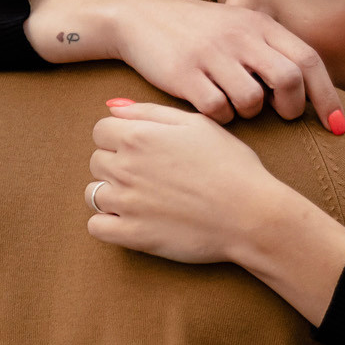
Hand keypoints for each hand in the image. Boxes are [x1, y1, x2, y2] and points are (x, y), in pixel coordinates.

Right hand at [30, 0, 344, 133]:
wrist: (140, 15)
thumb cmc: (198, 29)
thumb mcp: (238, 25)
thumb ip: (272, 47)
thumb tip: (311, 85)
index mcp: (259, 24)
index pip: (308, 60)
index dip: (327, 97)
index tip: (338, 127)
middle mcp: (240, 36)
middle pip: (288, 80)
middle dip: (292, 108)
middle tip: (281, 114)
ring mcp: (211, 54)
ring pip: (252, 101)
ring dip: (250, 113)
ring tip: (236, 104)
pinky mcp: (184, 73)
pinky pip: (218, 110)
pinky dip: (221, 117)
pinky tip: (211, 108)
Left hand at [86, 102, 344, 322]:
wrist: (251, 214)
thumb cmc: (232, 166)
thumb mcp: (198, 124)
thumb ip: (152, 112)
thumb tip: (114, 108)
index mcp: (139, 136)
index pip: (101, 130)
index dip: (120, 137)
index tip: (142, 149)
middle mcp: (126, 167)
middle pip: (97, 161)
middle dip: (117, 164)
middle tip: (150, 174)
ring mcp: (126, 203)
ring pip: (93, 194)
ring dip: (112, 194)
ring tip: (143, 198)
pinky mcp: (132, 235)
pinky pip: (96, 227)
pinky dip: (108, 223)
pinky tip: (131, 220)